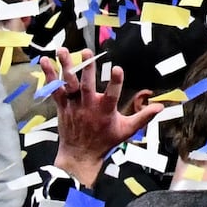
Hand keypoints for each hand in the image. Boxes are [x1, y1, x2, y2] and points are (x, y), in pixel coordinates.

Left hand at [48, 54, 162, 187]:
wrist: (79, 156)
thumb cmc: (105, 142)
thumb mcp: (126, 131)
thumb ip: (143, 117)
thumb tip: (161, 107)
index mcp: (105, 111)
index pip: (112, 95)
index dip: (115, 82)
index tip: (118, 68)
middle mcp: (88, 107)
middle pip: (86, 86)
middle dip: (87, 69)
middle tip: (87, 52)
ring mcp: (73, 106)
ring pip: (68, 84)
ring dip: (65, 67)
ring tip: (63, 50)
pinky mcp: (62, 107)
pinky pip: (54, 89)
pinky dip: (49, 76)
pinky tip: (45, 61)